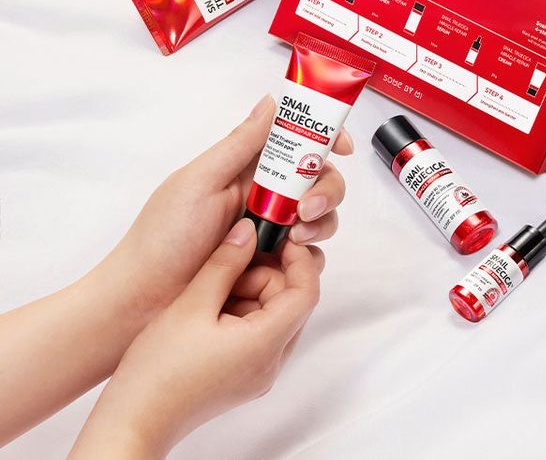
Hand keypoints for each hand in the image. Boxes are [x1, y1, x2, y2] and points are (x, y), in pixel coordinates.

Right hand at [70, 219, 320, 457]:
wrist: (133, 421)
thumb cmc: (157, 370)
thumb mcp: (192, 304)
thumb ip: (225, 262)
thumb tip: (249, 230)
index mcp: (266, 345)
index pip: (307, 292)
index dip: (298, 259)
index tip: (278, 236)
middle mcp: (271, 363)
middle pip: (291, 302)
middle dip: (265, 274)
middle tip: (229, 263)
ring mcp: (259, 372)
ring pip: (274, 314)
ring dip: (250, 291)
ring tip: (211, 288)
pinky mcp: (245, 375)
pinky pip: (259, 331)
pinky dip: (242, 310)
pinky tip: (210, 307)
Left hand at [108, 93, 349, 320]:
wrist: (144, 301)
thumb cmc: (163, 236)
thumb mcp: (199, 181)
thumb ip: (241, 143)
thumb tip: (273, 101)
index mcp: (245, 168)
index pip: (295, 142)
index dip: (324, 138)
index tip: (341, 147)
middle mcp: (264, 196)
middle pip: (317, 179)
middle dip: (326, 188)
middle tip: (306, 208)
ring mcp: (272, 232)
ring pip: (320, 216)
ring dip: (321, 221)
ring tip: (296, 238)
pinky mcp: (275, 266)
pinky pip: (310, 256)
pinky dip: (311, 255)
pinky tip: (292, 261)